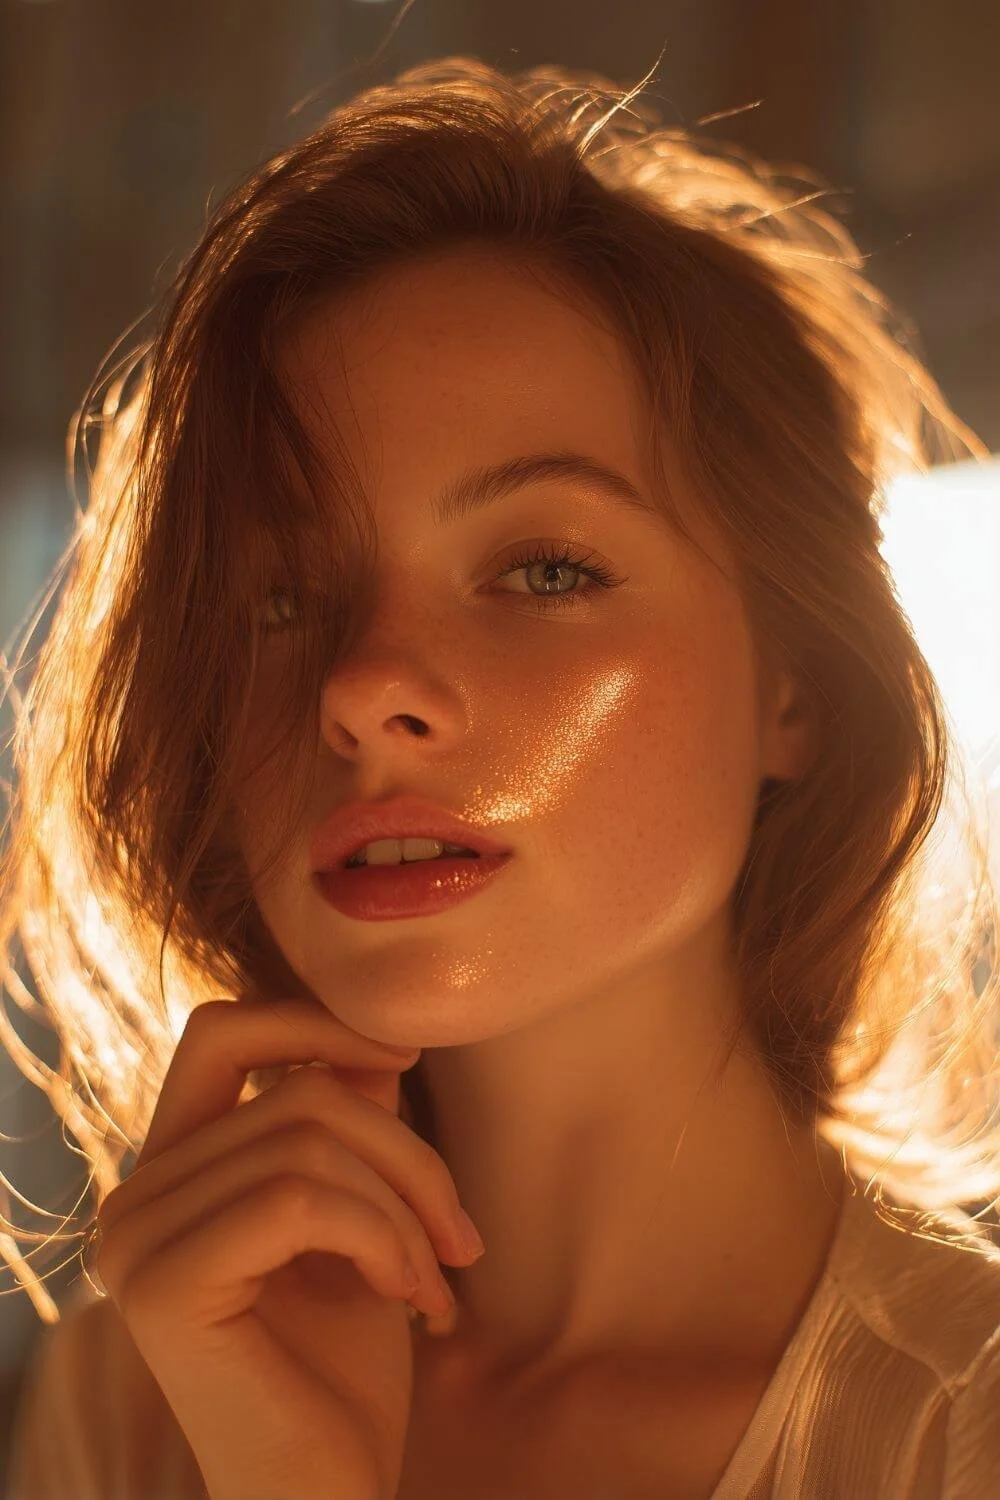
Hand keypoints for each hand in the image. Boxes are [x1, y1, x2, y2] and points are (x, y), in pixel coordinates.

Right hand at [92, 997, 483, 1499]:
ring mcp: (138, 1239)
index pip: (221, 1033)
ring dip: (406, 1208)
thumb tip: (375, 1042)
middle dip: (407, 1152)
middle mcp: (135, 1197)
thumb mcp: (363, 1219)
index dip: (314, 1021)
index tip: (405, 1059)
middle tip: (461, 1238)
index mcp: (173, 1173)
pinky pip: (299, 1198)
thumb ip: (351, 1128)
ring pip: (308, 1138)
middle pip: (298, 1089)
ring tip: (435, 1283)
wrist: (330, 1493)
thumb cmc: (347, 1370)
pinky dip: (380, 1237)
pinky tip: (408, 1300)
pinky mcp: (163, 1283)